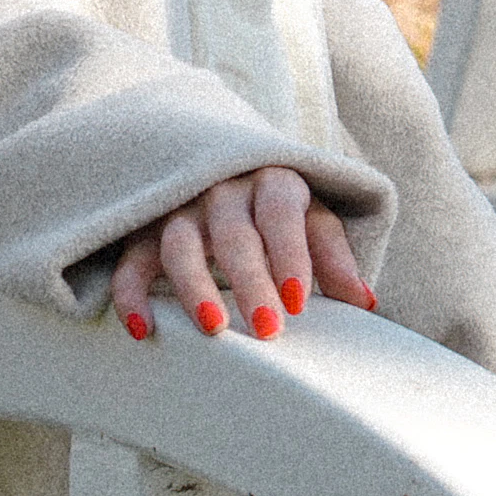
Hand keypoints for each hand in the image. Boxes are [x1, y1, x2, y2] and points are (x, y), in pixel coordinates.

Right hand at [108, 164, 375, 341]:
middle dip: (250, 281)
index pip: (282, 212)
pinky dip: (131, 294)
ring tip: (214, 328)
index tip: (300, 301)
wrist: (221, 165)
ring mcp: (180, 207)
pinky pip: (132, 260)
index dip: (291, 255)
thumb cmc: (277, 206)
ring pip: (180, 243)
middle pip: (234, 233)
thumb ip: (333, 256)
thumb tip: (365, 304)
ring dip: (194, 286)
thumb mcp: (311, 218)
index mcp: (274, 181)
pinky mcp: (144, 230)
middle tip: (268, 330)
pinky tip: (142, 329)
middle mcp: (224, 188)